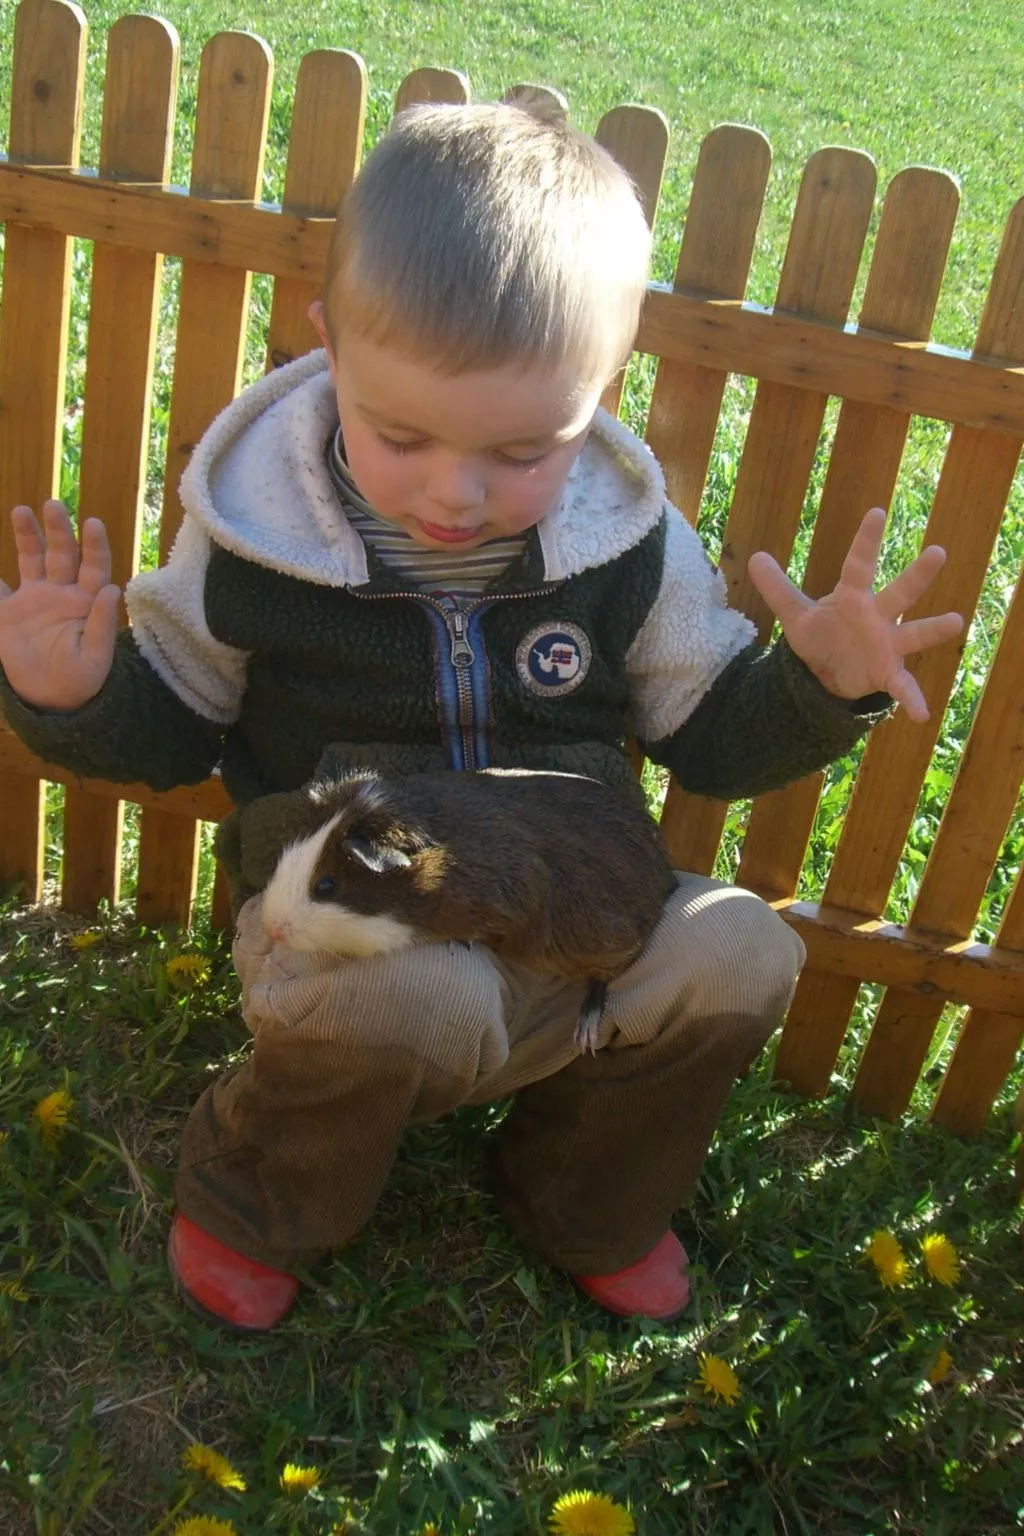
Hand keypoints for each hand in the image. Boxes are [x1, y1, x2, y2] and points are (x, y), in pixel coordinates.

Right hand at [0, 500, 120, 709]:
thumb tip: (111, 589)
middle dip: (58, 529)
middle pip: (62, 554)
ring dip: (28, 535)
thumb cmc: (82, 679)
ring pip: (31, 559)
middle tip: (54, 505)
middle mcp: (62, 592)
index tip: (92, 523)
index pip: (94, 567)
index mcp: (86, 602)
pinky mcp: (8, 612)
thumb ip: (102, 624)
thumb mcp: (95, 658)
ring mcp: (34, 599)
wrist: (52, 699)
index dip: (94, 545)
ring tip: (22, 510)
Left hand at [747, 506, 963, 721]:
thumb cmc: (821, 636)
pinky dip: (913, 699)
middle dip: (918, 574)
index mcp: (853, 598)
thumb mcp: (795, 615)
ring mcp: (887, 644)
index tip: (876, 512)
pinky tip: (923, 714)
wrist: (829, 674)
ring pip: (914, 634)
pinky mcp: (888, 672)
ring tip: (955, 621)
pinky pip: (903, 687)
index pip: (858, 565)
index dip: (865, 540)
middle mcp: (877, 616)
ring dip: (934, 629)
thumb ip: (777, 588)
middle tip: (937, 551)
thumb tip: (754, 557)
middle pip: (899, 592)